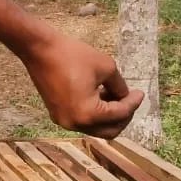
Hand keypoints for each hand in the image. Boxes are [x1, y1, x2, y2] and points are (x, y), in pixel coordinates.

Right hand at [20, 27, 143, 138]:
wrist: (39, 49)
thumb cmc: (72, 54)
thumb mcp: (106, 66)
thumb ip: (120, 86)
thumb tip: (125, 95)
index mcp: (88, 114)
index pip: (119, 114)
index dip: (133, 103)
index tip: (140, 93)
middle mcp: (75, 124)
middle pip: (109, 130)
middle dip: (123, 115)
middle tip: (131, 99)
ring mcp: (64, 122)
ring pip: (96, 127)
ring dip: (109, 115)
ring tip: (115, 94)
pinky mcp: (57, 115)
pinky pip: (82, 120)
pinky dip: (94, 113)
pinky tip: (99, 95)